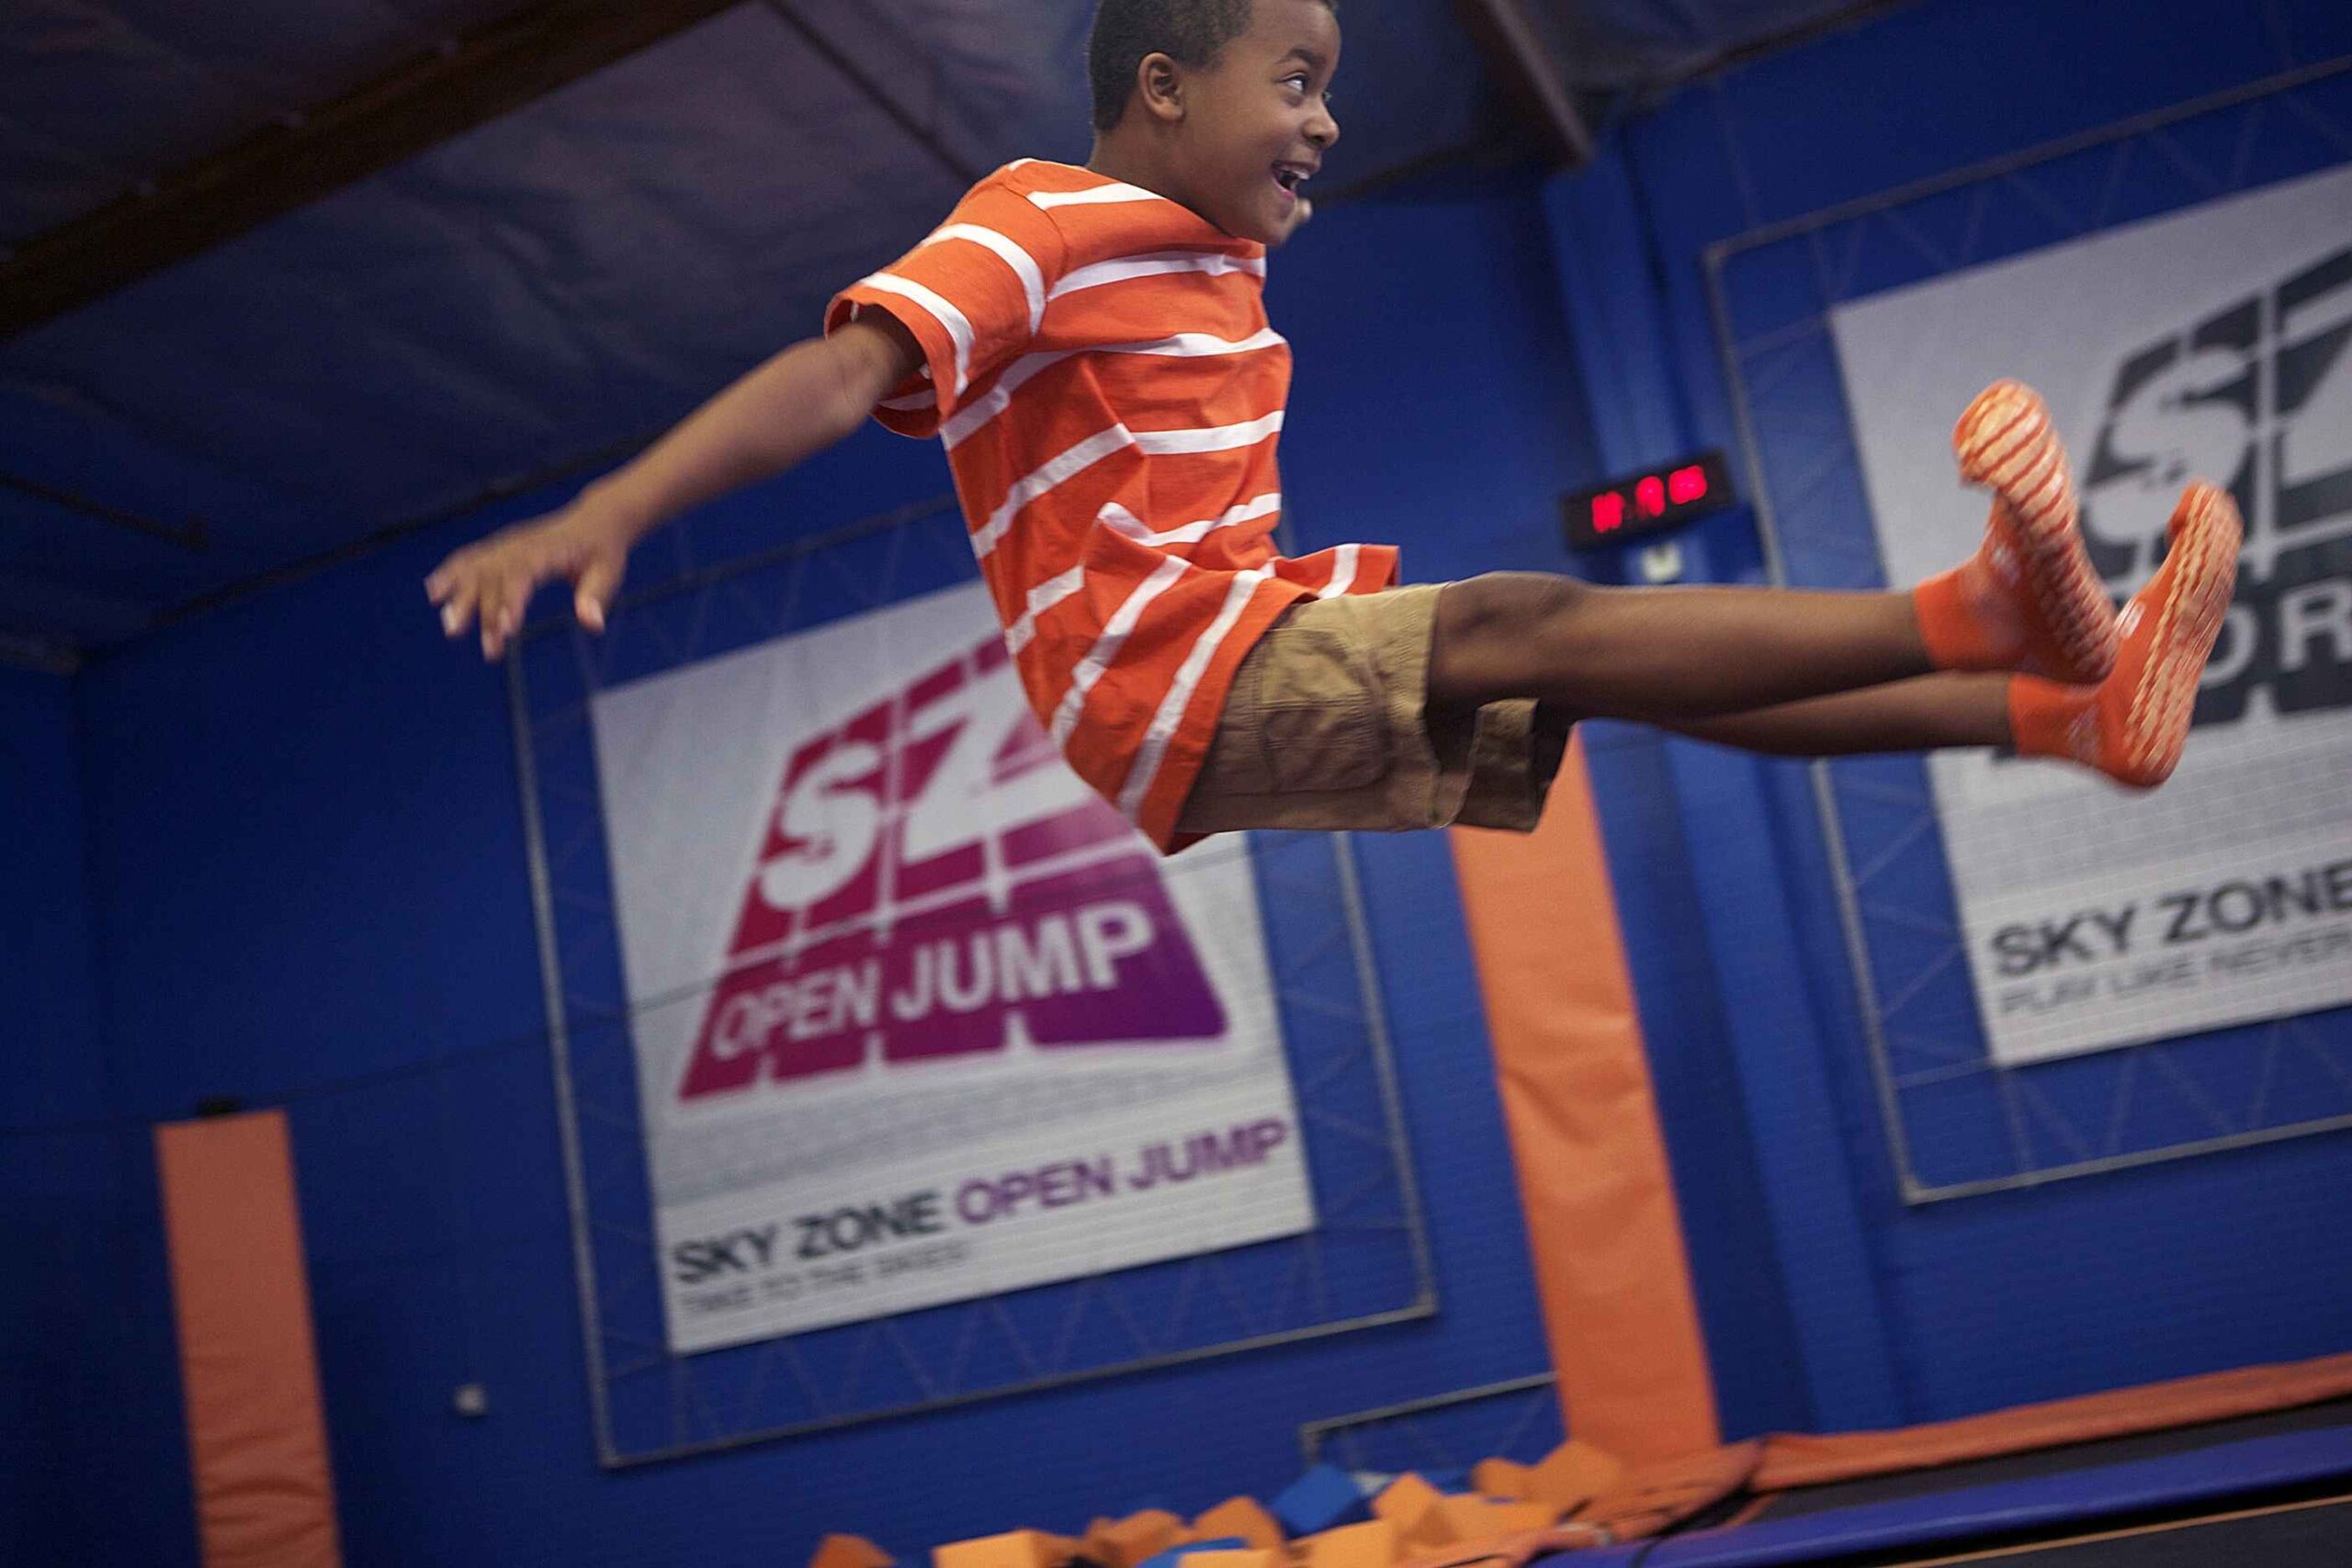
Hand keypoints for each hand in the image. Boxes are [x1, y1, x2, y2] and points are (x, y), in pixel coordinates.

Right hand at [424, 501, 630, 659]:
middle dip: (483, 611)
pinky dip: (452, 573)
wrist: (594, 521)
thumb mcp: (608, 573)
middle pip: (493, 577)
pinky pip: (471, 558)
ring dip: (459, 596)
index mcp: (548, 551)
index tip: (506, 630)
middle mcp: (521, 546)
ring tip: (451, 628)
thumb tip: (593, 624)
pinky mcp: (500, 547)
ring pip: (476, 569)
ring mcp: (507, 545)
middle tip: (476, 643)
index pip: (523, 575)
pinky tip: (434, 592)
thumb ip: (595, 597)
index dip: (512, 601)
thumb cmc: (602, 552)